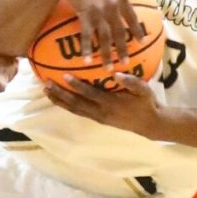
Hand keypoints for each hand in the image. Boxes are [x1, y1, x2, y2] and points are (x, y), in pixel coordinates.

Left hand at [44, 73, 159, 135]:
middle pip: (76, 104)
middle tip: (46, 84)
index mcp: (111, 103)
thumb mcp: (144, 90)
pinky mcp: (98, 119)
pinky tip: (58, 99)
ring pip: (74, 109)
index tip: (64, 76)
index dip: (76, 86)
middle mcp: (101, 112)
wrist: (150, 124)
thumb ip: (131, 82)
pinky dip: (66, 105)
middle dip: (60, 94)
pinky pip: (79, 112)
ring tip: (46, 91)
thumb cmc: (147, 103)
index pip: (90, 94)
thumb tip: (116, 73)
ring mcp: (98, 117)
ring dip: (59, 101)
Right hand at [53, 0, 144, 68]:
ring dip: (107, 54)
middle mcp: (112, 7)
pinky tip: (87, 59)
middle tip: (126, 63)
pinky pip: (87, 35)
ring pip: (105, 38)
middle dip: (123, 49)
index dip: (137, 30)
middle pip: (120, 33)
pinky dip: (87, 48)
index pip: (132, 17)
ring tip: (109, 68)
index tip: (142, 41)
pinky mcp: (85, 15)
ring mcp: (99, 12)